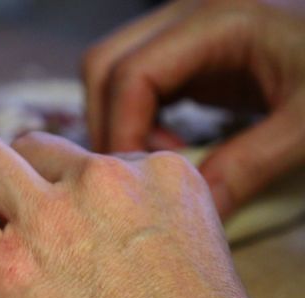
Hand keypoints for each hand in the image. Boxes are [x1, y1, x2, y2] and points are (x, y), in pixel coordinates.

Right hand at [83, 0, 304, 216]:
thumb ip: (250, 165)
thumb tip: (193, 217)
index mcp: (221, 18)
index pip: (131, 73)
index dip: (121, 133)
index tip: (139, 182)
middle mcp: (194, 12)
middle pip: (106, 64)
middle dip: (109, 125)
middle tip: (140, 174)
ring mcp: (194, 27)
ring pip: (115, 70)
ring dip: (120, 120)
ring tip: (160, 160)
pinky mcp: (200, 49)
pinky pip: (142, 79)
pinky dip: (141, 115)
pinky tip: (173, 145)